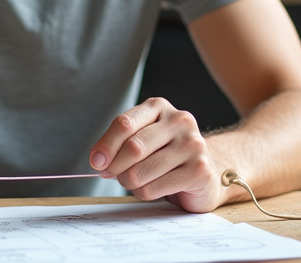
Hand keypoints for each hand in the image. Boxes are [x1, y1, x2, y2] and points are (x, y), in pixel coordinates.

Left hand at [89, 97, 224, 212]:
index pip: (124, 123)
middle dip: (117, 168)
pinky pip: (154, 188)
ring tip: (137, 182)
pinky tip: (153, 188)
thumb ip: (119, 145)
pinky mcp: (199, 170)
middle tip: (116, 175)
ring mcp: (192, 144)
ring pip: (141, 171)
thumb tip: (99, 160)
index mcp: (159, 107)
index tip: (96, 162)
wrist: (203, 173)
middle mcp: (179, 120)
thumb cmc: (165, 156)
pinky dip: (145, 193)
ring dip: (130, 183)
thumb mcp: (141, 140)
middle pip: (133, 148)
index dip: (106, 145)